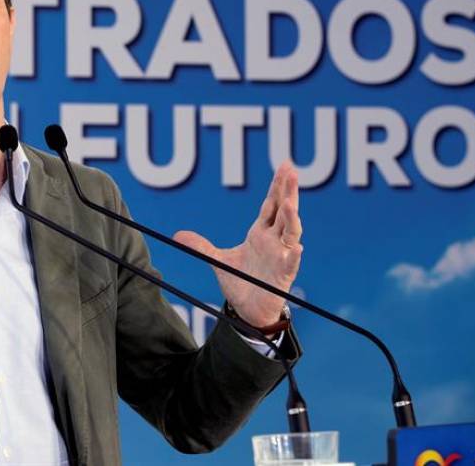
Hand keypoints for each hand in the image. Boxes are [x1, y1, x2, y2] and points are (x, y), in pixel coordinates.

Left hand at [173, 161, 302, 327]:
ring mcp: (281, 256)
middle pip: (284, 211)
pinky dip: (293, 255)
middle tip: (292, 171)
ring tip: (290, 204)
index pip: (271, 204)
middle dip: (288, 191)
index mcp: (260, 233)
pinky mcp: (283, 275)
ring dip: (291, 218)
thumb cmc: (239, 281)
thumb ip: (201, 246)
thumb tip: (178, 235)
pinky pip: (290, 263)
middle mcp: (274, 241)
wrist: (248, 309)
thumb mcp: (217, 260)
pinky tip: (296, 247)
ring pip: (291, 233)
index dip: (277, 186)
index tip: (285, 166)